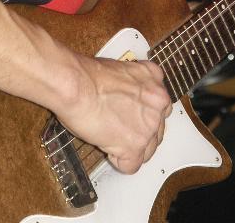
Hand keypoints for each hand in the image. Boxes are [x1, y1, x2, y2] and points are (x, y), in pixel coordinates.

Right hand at [55, 56, 171, 173]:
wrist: (75, 85)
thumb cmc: (86, 74)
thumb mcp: (119, 68)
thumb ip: (131, 86)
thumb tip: (124, 98)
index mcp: (153, 78)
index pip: (158, 105)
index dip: (141, 112)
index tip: (129, 113)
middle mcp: (158, 103)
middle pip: (156, 129)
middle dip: (138, 130)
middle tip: (117, 125)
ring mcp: (149, 127)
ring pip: (147, 150)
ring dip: (129, 146)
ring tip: (107, 134)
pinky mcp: (134, 147)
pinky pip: (131, 165)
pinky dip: (117, 159)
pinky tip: (104, 144)